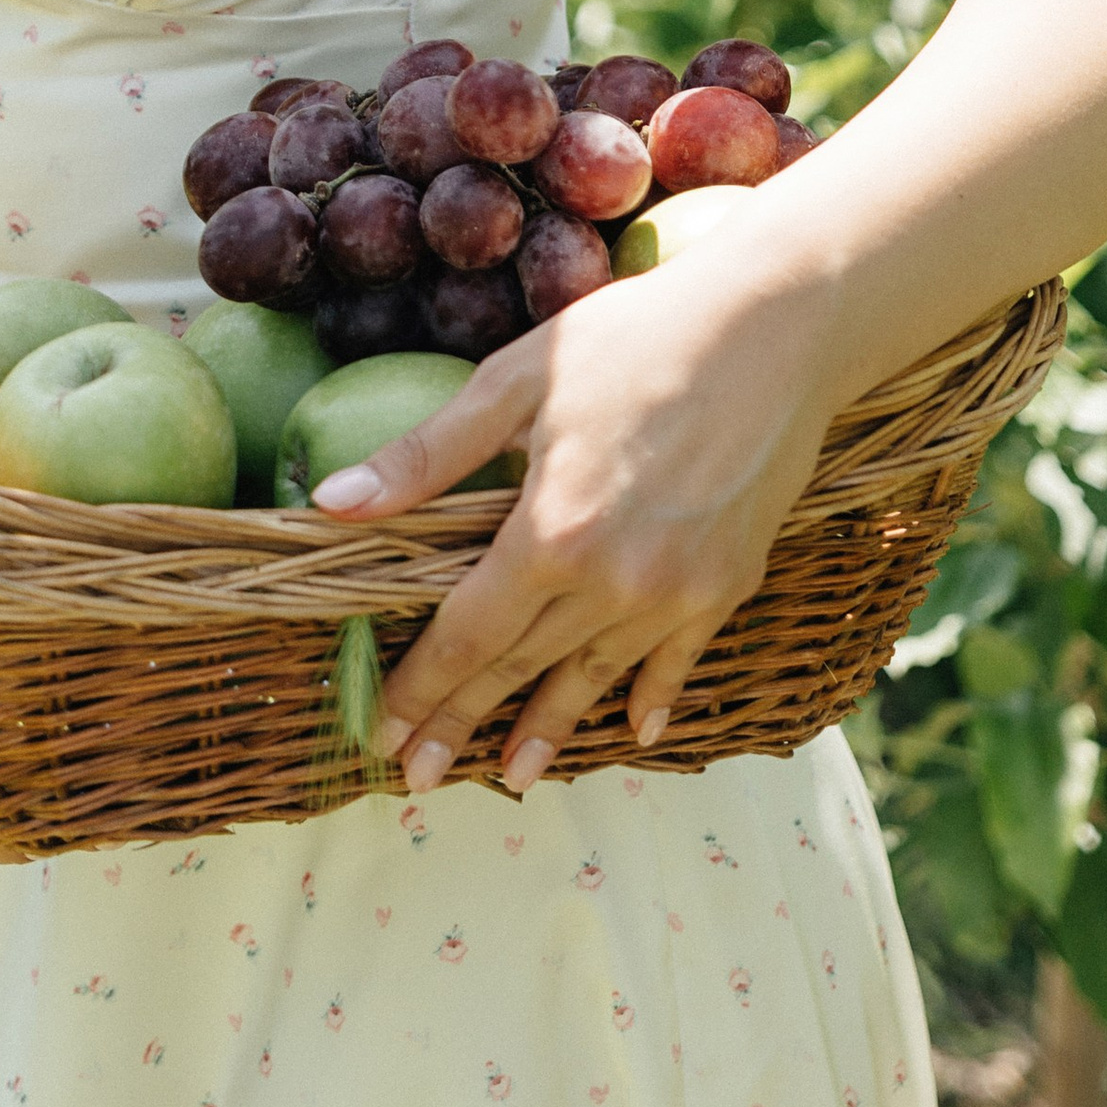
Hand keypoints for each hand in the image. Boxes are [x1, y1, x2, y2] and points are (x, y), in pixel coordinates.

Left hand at [311, 221, 840, 797]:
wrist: (775, 326)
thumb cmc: (632, 337)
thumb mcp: (515, 380)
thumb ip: (426, 455)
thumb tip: (331, 504)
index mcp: (552, 532)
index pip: (467, 634)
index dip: (421, 689)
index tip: (382, 733)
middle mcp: (616, 581)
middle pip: (523, 667)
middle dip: (465, 723)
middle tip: (416, 780)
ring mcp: (679, 592)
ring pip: (596, 676)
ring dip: (551, 728)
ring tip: (512, 777)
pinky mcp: (729, 583)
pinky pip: (677, 659)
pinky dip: (651, 697)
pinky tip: (632, 731)